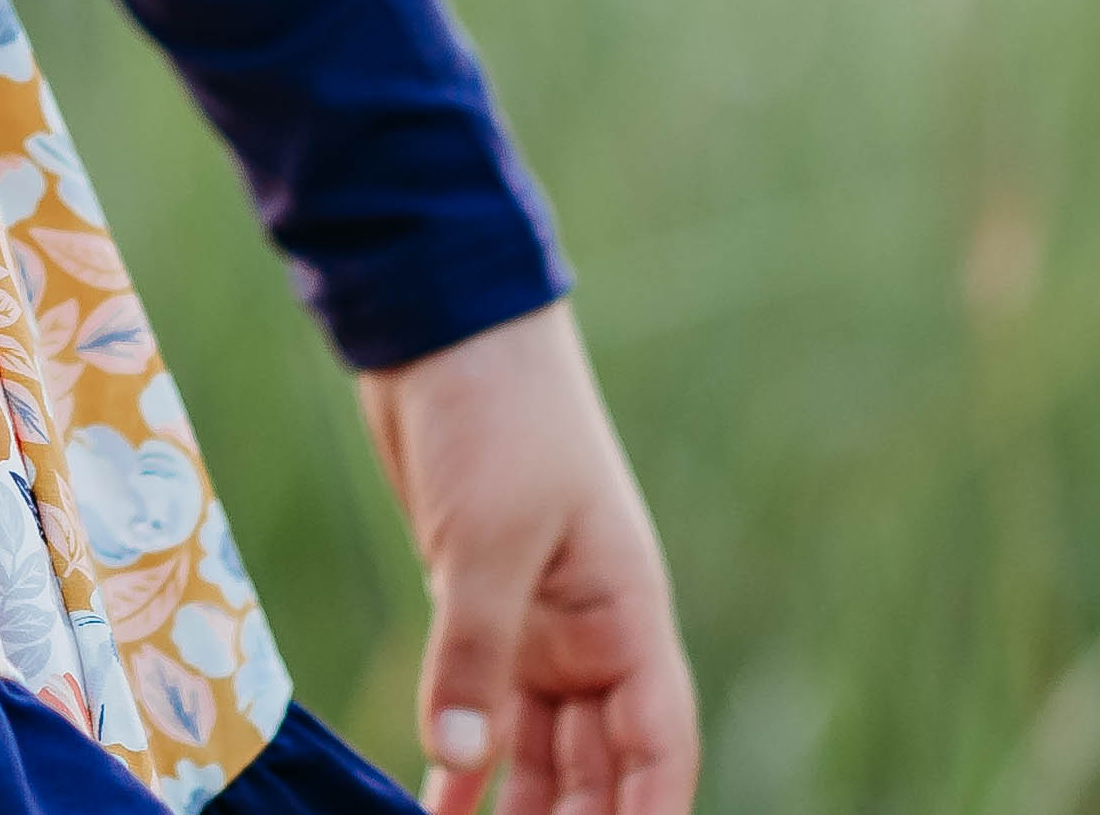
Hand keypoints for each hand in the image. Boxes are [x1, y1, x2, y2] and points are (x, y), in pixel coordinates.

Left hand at [354, 300, 697, 814]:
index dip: (648, 814)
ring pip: (540, 751)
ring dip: (519, 810)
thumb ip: (474, 648)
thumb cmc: (495, 415)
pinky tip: (441, 810)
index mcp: (628, 615)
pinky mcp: (480, 612)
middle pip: (599, 766)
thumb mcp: (487, 536)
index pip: (658, 747)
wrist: (444, 331)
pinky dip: (463, 766)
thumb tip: (458, 758)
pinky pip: (483, 713)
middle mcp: (593, 635)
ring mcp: (537, 627)